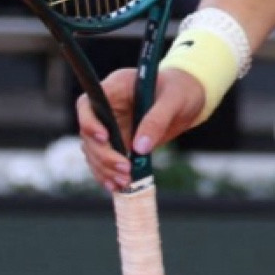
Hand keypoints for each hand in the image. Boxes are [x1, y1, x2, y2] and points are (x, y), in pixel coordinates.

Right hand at [77, 65, 205, 192]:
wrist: (187, 99)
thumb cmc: (180, 91)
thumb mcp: (173, 101)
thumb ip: (156, 120)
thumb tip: (140, 147)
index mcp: (115, 88)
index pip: (87, 105)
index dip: (90, 123)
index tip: (105, 138)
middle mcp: (106, 108)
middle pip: (89, 134)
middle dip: (103, 154)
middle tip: (125, 169)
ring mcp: (110, 126)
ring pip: (94, 151)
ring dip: (104, 169)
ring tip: (125, 181)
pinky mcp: (118, 142)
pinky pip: (105, 161)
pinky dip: (108, 174)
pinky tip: (118, 186)